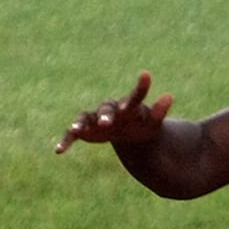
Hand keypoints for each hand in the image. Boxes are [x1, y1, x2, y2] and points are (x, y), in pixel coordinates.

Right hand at [55, 72, 172, 153]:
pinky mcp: (84, 130)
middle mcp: (109, 109)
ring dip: (80, 123)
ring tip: (76, 130)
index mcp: (128, 106)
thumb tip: (169, 95)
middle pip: (106, 108)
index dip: (140, 89)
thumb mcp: (152, 124)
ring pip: (84, 118)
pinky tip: (59, 151)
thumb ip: (159, 112)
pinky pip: (71, 134)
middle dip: (105, 114)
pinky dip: (66, 141)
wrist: (128, 134)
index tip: (145, 77)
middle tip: (106, 122)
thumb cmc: (141, 126)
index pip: (135, 96)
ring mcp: (94, 119)